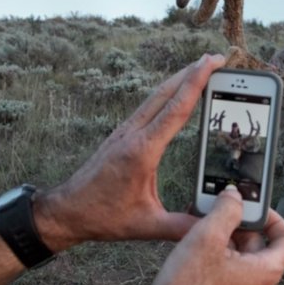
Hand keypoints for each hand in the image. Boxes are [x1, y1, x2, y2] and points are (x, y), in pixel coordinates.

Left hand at [33, 54, 225, 250]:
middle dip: (192, 71)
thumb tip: (213, 225)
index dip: (197, 82)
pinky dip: (167, 93)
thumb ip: (181, 227)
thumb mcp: (146, 226)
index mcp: (142, 151)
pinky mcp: (121, 135)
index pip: (176, 109)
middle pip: (166, 92)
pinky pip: (148, 106)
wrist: (67, 210)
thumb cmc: (103, 217)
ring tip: (201, 68)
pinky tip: (175, 94)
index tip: (212, 62)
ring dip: (179, 80)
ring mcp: (125, 131)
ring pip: (155, 96)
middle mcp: (132, 134)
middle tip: (217, 57)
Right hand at [91, 187, 283, 284]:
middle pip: (261, 247)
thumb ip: (226, 211)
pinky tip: (191, 248)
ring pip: (240, 260)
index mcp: (266, 272)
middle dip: (240, 225)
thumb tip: (235, 196)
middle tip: (219, 211)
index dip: (274, 218)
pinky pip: (227, 273)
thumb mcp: (207, 238)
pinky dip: (215, 256)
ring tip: (200, 226)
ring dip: (224, 239)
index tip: (252, 207)